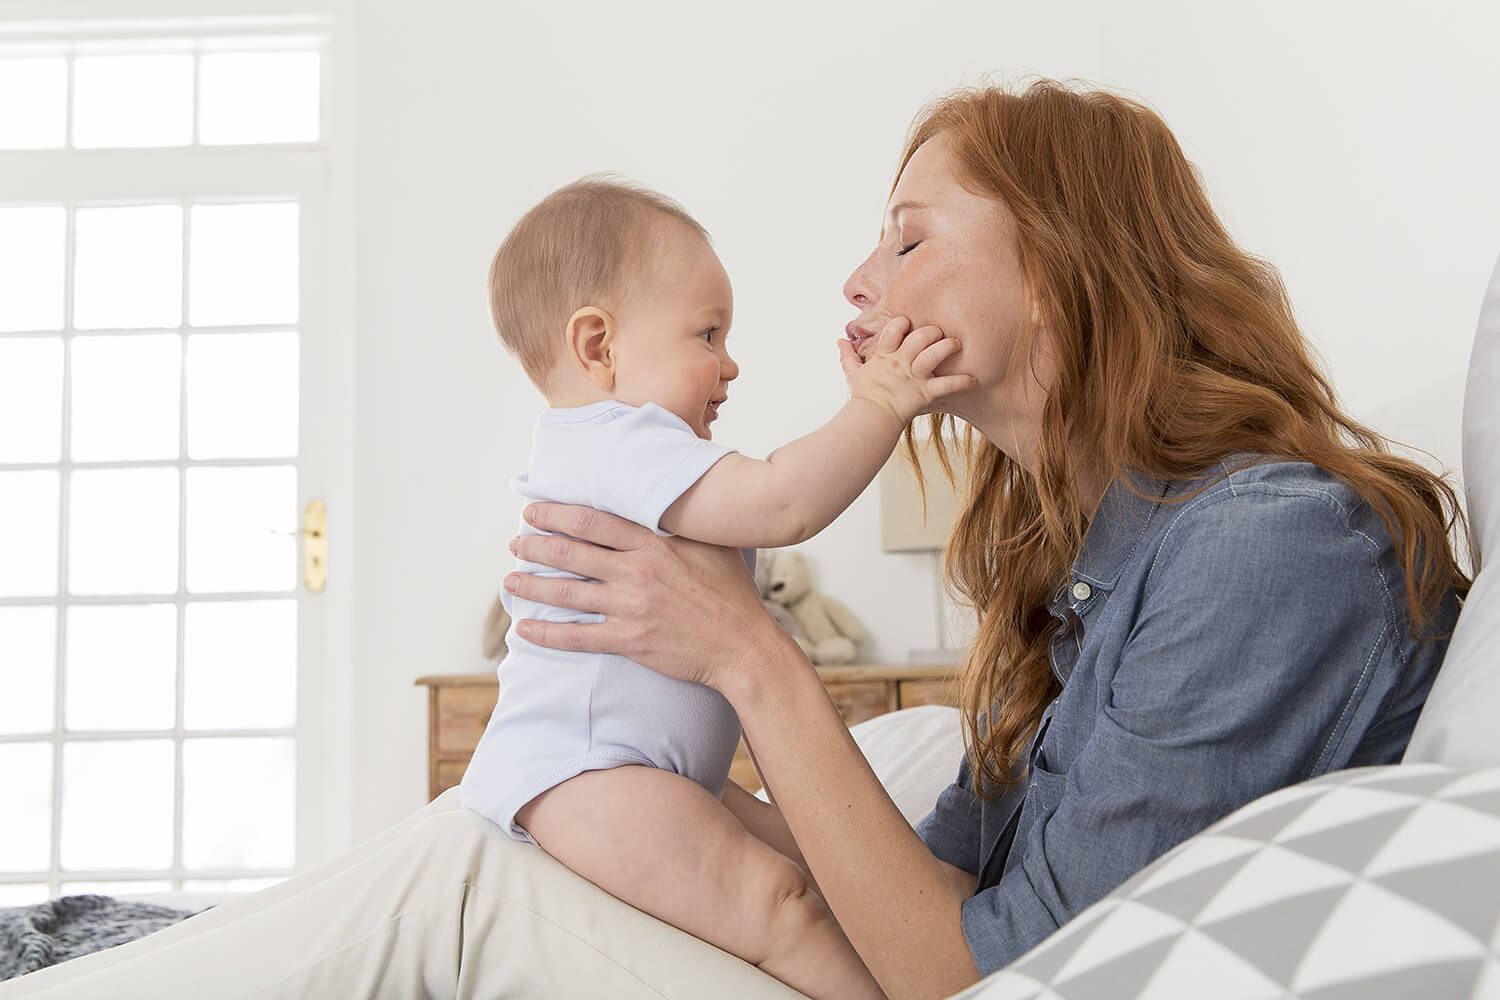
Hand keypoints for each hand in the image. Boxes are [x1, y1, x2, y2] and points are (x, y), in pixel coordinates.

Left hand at [503, 502, 791, 690]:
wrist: (743, 645)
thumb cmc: (731, 593)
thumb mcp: (710, 545)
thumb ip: (679, 524)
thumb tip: (662, 499)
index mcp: (653, 544)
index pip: (592, 521)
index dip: (556, 513)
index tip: (534, 510)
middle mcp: (636, 572)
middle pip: (571, 553)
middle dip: (535, 546)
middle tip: (515, 543)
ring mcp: (630, 607)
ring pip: (567, 593)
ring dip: (532, 586)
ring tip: (509, 581)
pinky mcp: (629, 640)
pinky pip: (576, 636)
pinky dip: (546, 632)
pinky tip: (524, 629)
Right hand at [837, 316, 974, 424]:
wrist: (869, 419)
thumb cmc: (861, 397)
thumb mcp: (852, 372)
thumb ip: (848, 355)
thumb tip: (840, 340)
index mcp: (885, 356)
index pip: (894, 330)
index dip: (902, 323)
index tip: (907, 322)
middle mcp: (901, 363)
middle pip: (920, 337)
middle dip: (932, 332)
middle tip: (938, 333)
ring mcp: (914, 377)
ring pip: (935, 354)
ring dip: (948, 346)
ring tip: (956, 343)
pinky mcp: (925, 393)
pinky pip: (947, 385)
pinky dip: (962, 382)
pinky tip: (972, 379)